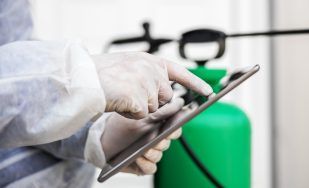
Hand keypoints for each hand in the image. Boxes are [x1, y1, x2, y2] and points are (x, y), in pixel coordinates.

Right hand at [92, 52, 211, 118]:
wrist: (81, 79)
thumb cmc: (101, 74)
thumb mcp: (129, 66)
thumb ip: (149, 74)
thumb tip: (168, 91)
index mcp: (150, 60)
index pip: (179, 72)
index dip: (195, 83)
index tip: (209, 92)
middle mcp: (151, 69)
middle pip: (165, 96)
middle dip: (152, 101)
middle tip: (130, 93)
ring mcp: (146, 84)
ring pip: (154, 108)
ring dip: (139, 108)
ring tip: (122, 97)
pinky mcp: (139, 99)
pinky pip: (142, 115)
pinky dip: (131, 114)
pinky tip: (119, 104)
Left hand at [101, 98, 186, 174]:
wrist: (102, 139)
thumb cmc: (119, 125)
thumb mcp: (138, 116)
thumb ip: (156, 113)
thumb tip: (173, 107)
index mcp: (157, 127)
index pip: (174, 130)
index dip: (174, 131)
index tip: (169, 130)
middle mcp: (155, 141)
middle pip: (166, 144)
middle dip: (159, 142)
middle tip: (152, 139)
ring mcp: (150, 154)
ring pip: (158, 156)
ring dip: (151, 153)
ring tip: (142, 149)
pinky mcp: (143, 166)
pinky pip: (151, 168)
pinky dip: (145, 163)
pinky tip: (138, 158)